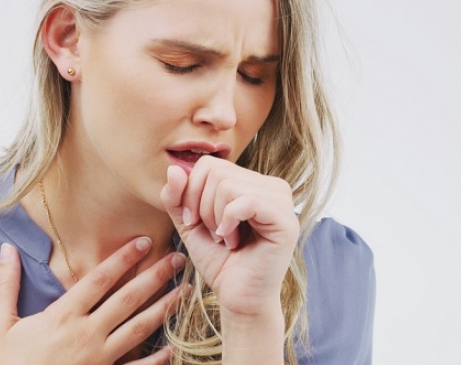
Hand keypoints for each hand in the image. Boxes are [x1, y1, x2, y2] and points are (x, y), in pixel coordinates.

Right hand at [0, 238, 184, 364]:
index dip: (122, 258)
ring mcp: (98, 360)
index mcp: (62, 316)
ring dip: (163, 310)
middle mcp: (85, 335)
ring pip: (137, 330)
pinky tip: (173, 349)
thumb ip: (6, 285)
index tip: (143, 241)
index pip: (98, 280)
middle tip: (176, 259)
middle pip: (127, 300)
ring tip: (183, 293)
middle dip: (153, 277)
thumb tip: (5, 250)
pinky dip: (155, 360)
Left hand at [160, 156, 298, 317]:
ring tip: (225, 239)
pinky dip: (228, 223)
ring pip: (228, 186)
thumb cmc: (218, 260)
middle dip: (201, 206)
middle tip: (212, 233)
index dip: (191, 191)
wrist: (237, 297)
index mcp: (252, 181)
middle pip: (216, 172)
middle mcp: (272, 186)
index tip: (193, 221)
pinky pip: (245, 202)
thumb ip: (177, 196)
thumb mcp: (189, 223)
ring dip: (215, 219)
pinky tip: (233, 241)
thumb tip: (174, 168)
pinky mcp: (286, 221)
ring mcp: (282, 201)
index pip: (209, 164)